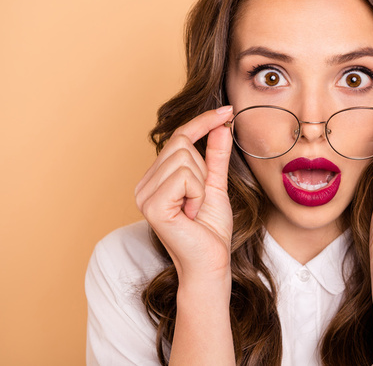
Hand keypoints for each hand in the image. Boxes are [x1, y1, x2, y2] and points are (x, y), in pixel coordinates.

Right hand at [134, 106, 233, 281]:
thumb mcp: (216, 185)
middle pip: (181, 145)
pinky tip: (190, 214)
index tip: (228, 110)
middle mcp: (144, 184)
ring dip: (201, 185)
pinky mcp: (151, 205)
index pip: (178, 137)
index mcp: (156, 178)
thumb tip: (221, 126)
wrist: (211, 261)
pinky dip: (197, 193)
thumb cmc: (211, 230)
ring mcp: (144, 195)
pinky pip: (184, 177)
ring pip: (183, 158)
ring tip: (194, 209)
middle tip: (200, 200)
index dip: (203, 122)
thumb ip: (215, 156)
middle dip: (202, 170)